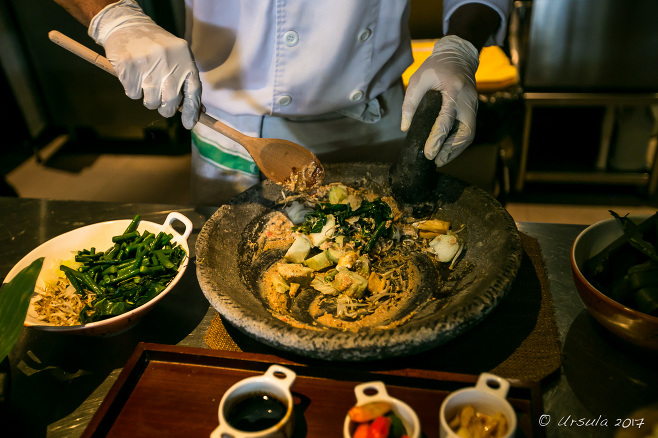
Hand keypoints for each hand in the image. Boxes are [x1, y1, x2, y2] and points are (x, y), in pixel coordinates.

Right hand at [89, 0, 200, 128]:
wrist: (128, 25)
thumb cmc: (156, 47)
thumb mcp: (177, 57)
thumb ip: (185, 81)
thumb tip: (196, 113)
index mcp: (185, 57)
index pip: (193, 91)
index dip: (191, 111)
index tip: (188, 124)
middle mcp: (168, 60)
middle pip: (170, 101)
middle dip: (165, 108)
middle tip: (160, 103)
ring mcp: (148, 62)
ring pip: (150, 101)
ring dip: (148, 99)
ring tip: (145, 83)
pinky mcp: (128, 65)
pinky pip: (132, 94)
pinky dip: (131, 90)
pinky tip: (133, 75)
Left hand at [401, 35, 478, 165]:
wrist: (458, 57)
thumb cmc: (436, 67)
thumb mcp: (418, 79)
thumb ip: (410, 103)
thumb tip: (405, 128)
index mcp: (454, 90)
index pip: (446, 119)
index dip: (437, 139)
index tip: (428, 153)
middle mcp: (467, 100)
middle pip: (466, 132)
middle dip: (451, 150)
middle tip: (436, 161)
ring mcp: (473, 106)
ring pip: (469, 134)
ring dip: (455, 150)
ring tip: (440, 160)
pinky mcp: (473, 110)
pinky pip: (469, 131)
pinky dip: (458, 143)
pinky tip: (446, 151)